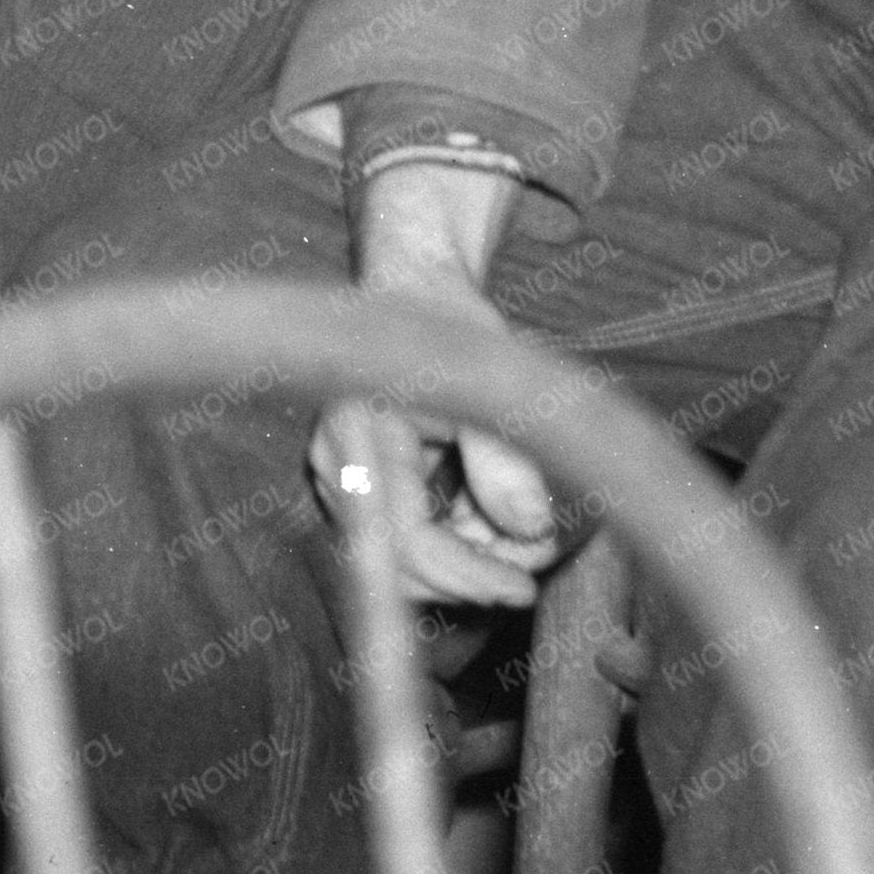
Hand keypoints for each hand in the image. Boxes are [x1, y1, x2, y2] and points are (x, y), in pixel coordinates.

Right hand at [311, 156, 559, 611]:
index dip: (466, 572)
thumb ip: (504, 455)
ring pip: (403, 560)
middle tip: (535, 560)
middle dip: (471, 574)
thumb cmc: (445, 322)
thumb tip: (531, 526)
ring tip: (524, 537)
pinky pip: (406, 539)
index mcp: (358, 430)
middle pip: (398, 563)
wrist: (411, 289)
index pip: (404, 536)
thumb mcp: (486, 378)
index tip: (525, 583)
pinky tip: (491, 520)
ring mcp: (344, 478)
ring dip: (469, 562)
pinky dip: (456, 544)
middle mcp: (337, 463)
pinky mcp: (361, 487)